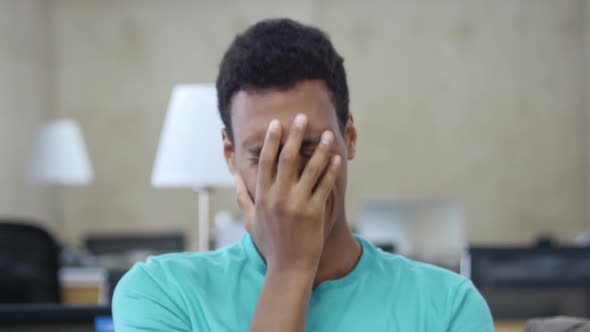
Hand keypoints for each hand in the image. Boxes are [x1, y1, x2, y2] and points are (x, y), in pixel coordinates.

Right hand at [235, 114, 341, 274]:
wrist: (289, 268)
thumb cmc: (270, 245)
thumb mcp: (251, 222)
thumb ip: (243, 198)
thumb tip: (235, 178)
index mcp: (262, 196)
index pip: (266, 161)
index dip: (271, 141)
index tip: (277, 124)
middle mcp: (278, 197)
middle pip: (287, 159)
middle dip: (294, 136)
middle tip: (301, 118)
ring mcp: (297, 204)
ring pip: (309, 169)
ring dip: (319, 149)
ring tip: (326, 134)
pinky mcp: (314, 212)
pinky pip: (324, 186)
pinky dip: (330, 170)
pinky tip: (335, 158)